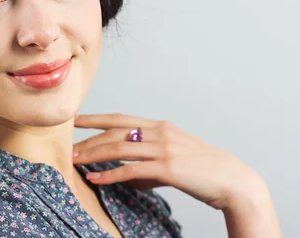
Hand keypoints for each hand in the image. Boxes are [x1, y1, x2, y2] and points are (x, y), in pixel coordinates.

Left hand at [73, 113, 268, 210]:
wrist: (232, 181)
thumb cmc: (203, 171)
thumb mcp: (174, 159)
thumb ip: (149, 165)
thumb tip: (129, 178)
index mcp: (160, 126)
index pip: (120, 118)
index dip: (95, 117)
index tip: (75, 119)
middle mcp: (160, 132)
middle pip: (115, 132)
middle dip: (89, 139)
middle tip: (67, 146)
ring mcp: (164, 148)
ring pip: (119, 147)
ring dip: (93, 154)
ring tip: (74, 161)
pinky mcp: (168, 167)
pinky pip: (131, 170)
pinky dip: (110, 174)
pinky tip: (95, 179)